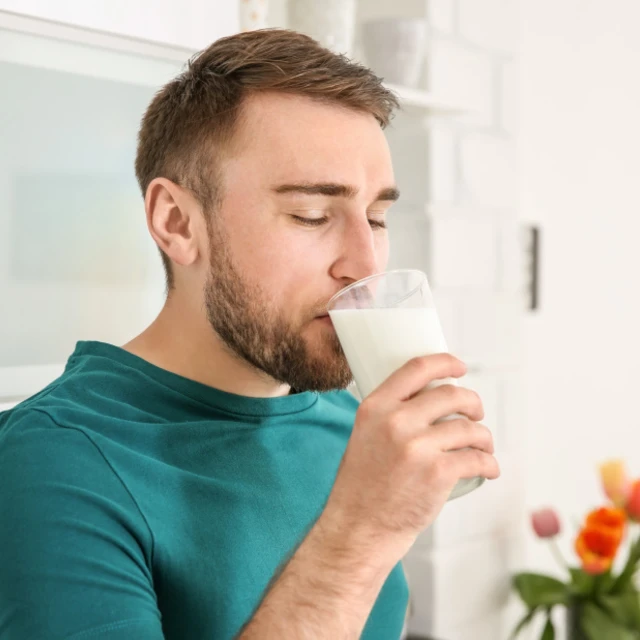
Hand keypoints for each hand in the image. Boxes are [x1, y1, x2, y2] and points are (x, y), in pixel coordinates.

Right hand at [321, 353, 499, 560]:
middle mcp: (395, 421)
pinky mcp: (438, 473)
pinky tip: (488, 468)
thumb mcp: (364, 436)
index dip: (444, 362)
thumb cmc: (362, 486)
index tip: (459, 367)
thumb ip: (389, 415)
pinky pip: (477, 458)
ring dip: (484, 437)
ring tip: (484, 446)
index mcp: (375, 407)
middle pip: (451, 395)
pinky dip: (489, 463)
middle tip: (477, 412)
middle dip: (472, 402)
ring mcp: (417, 447)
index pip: (416, 368)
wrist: (359, 528)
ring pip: (469, 428)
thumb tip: (426, 400)